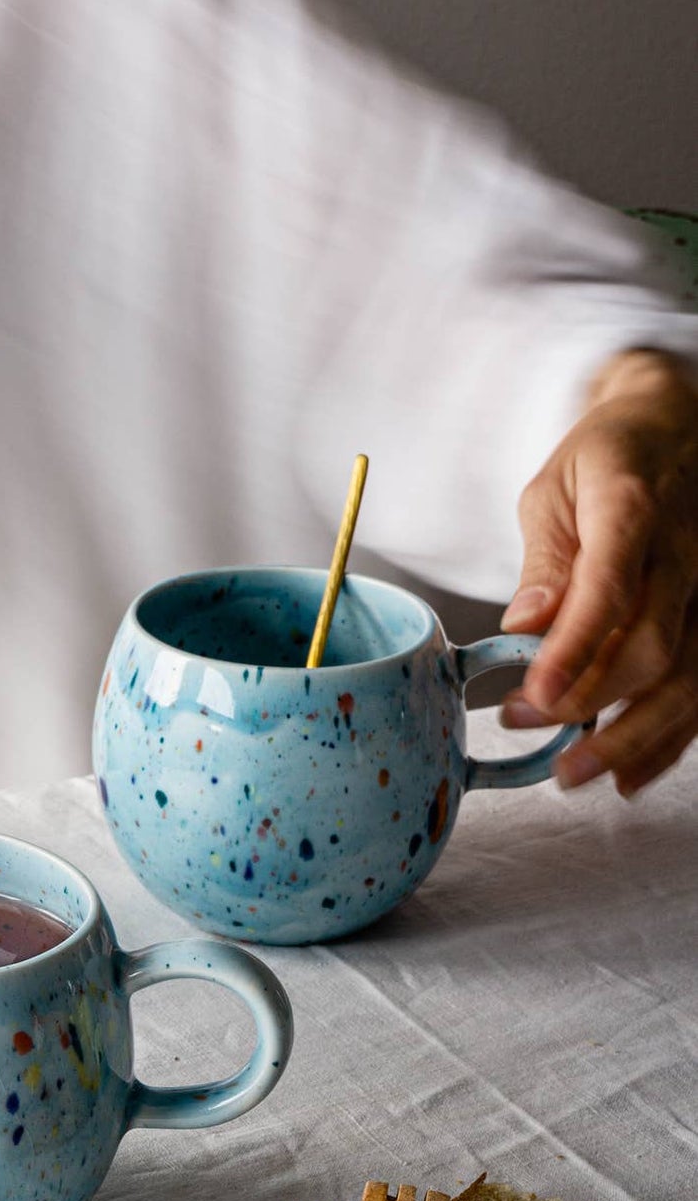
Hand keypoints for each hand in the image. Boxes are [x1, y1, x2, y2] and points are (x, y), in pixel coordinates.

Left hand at [500, 348, 697, 795]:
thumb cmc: (604, 458)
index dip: (574, 651)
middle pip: (653, 647)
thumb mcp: (552, 491)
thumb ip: (543, 563)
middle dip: (587, 699)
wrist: (677, 427)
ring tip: (572, 774)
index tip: (535, 696)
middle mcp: (688, 553)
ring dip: (631, 737)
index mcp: (634, 510)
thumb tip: (522, 628)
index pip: (608, 591)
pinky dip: (669, 738)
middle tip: (519, 720)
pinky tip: (629, 773)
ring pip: (688, 679)